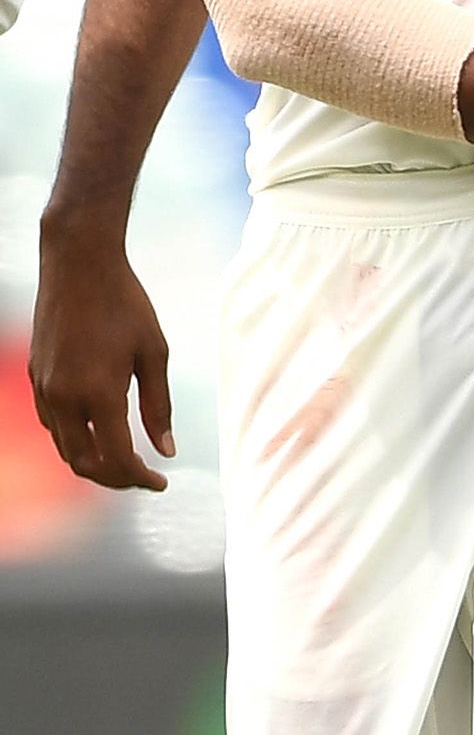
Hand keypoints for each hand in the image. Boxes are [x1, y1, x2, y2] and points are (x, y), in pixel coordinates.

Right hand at [29, 224, 174, 491]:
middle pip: (85, 464)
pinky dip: (76, 440)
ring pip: (65, 449)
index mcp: (99, 393)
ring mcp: (44, 390)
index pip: (117, 459)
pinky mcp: (35, 378)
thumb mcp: (154, 351)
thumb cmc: (125, 303)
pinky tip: (98, 432)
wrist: (79, 264)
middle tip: (144, 477)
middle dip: (116, 479)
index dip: (140, 479)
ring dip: (94, 463)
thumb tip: (165, 450)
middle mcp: (65, 398)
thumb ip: (159, 405)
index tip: (161, 482)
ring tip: (125, 460)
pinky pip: (53, 426)